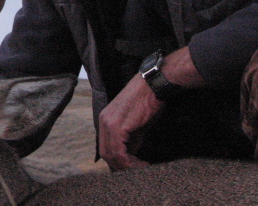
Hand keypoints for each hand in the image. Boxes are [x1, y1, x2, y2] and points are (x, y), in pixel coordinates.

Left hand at [98, 47, 204, 170]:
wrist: (154, 84)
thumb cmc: (148, 100)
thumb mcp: (136, 122)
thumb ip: (130, 137)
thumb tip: (131, 153)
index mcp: (105, 119)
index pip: (106, 147)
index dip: (118, 161)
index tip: (132, 169)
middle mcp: (103, 121)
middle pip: (106, 154)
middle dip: (121, 167)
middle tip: (137, 174)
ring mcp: (108, 123)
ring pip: (111, 155)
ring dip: (127, 167)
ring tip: (142, 171)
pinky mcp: (117, 126)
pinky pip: (119, 153)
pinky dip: (130, 163)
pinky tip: (143, 165)